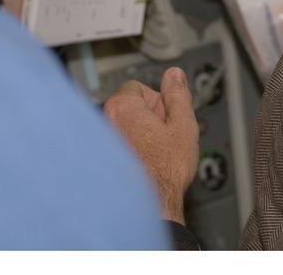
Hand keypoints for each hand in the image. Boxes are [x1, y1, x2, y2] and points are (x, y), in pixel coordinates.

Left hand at [103, 67, 199, 223]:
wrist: (149, 206)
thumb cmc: (164, 171)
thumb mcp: (183, 125)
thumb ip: (178, 95)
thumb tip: (174, 75)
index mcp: (121, 106)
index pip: (139, 87)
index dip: (159, 101)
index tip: (167, 117)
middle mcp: (104, 121)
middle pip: (131, 106)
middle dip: (149, 117)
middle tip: (165, 137)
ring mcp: (100, 141)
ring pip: (125, 127)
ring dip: (141, 134)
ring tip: (156, 154)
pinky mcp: (99, 160)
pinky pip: (117, 144)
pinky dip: (130, 150)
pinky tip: (144, 165)